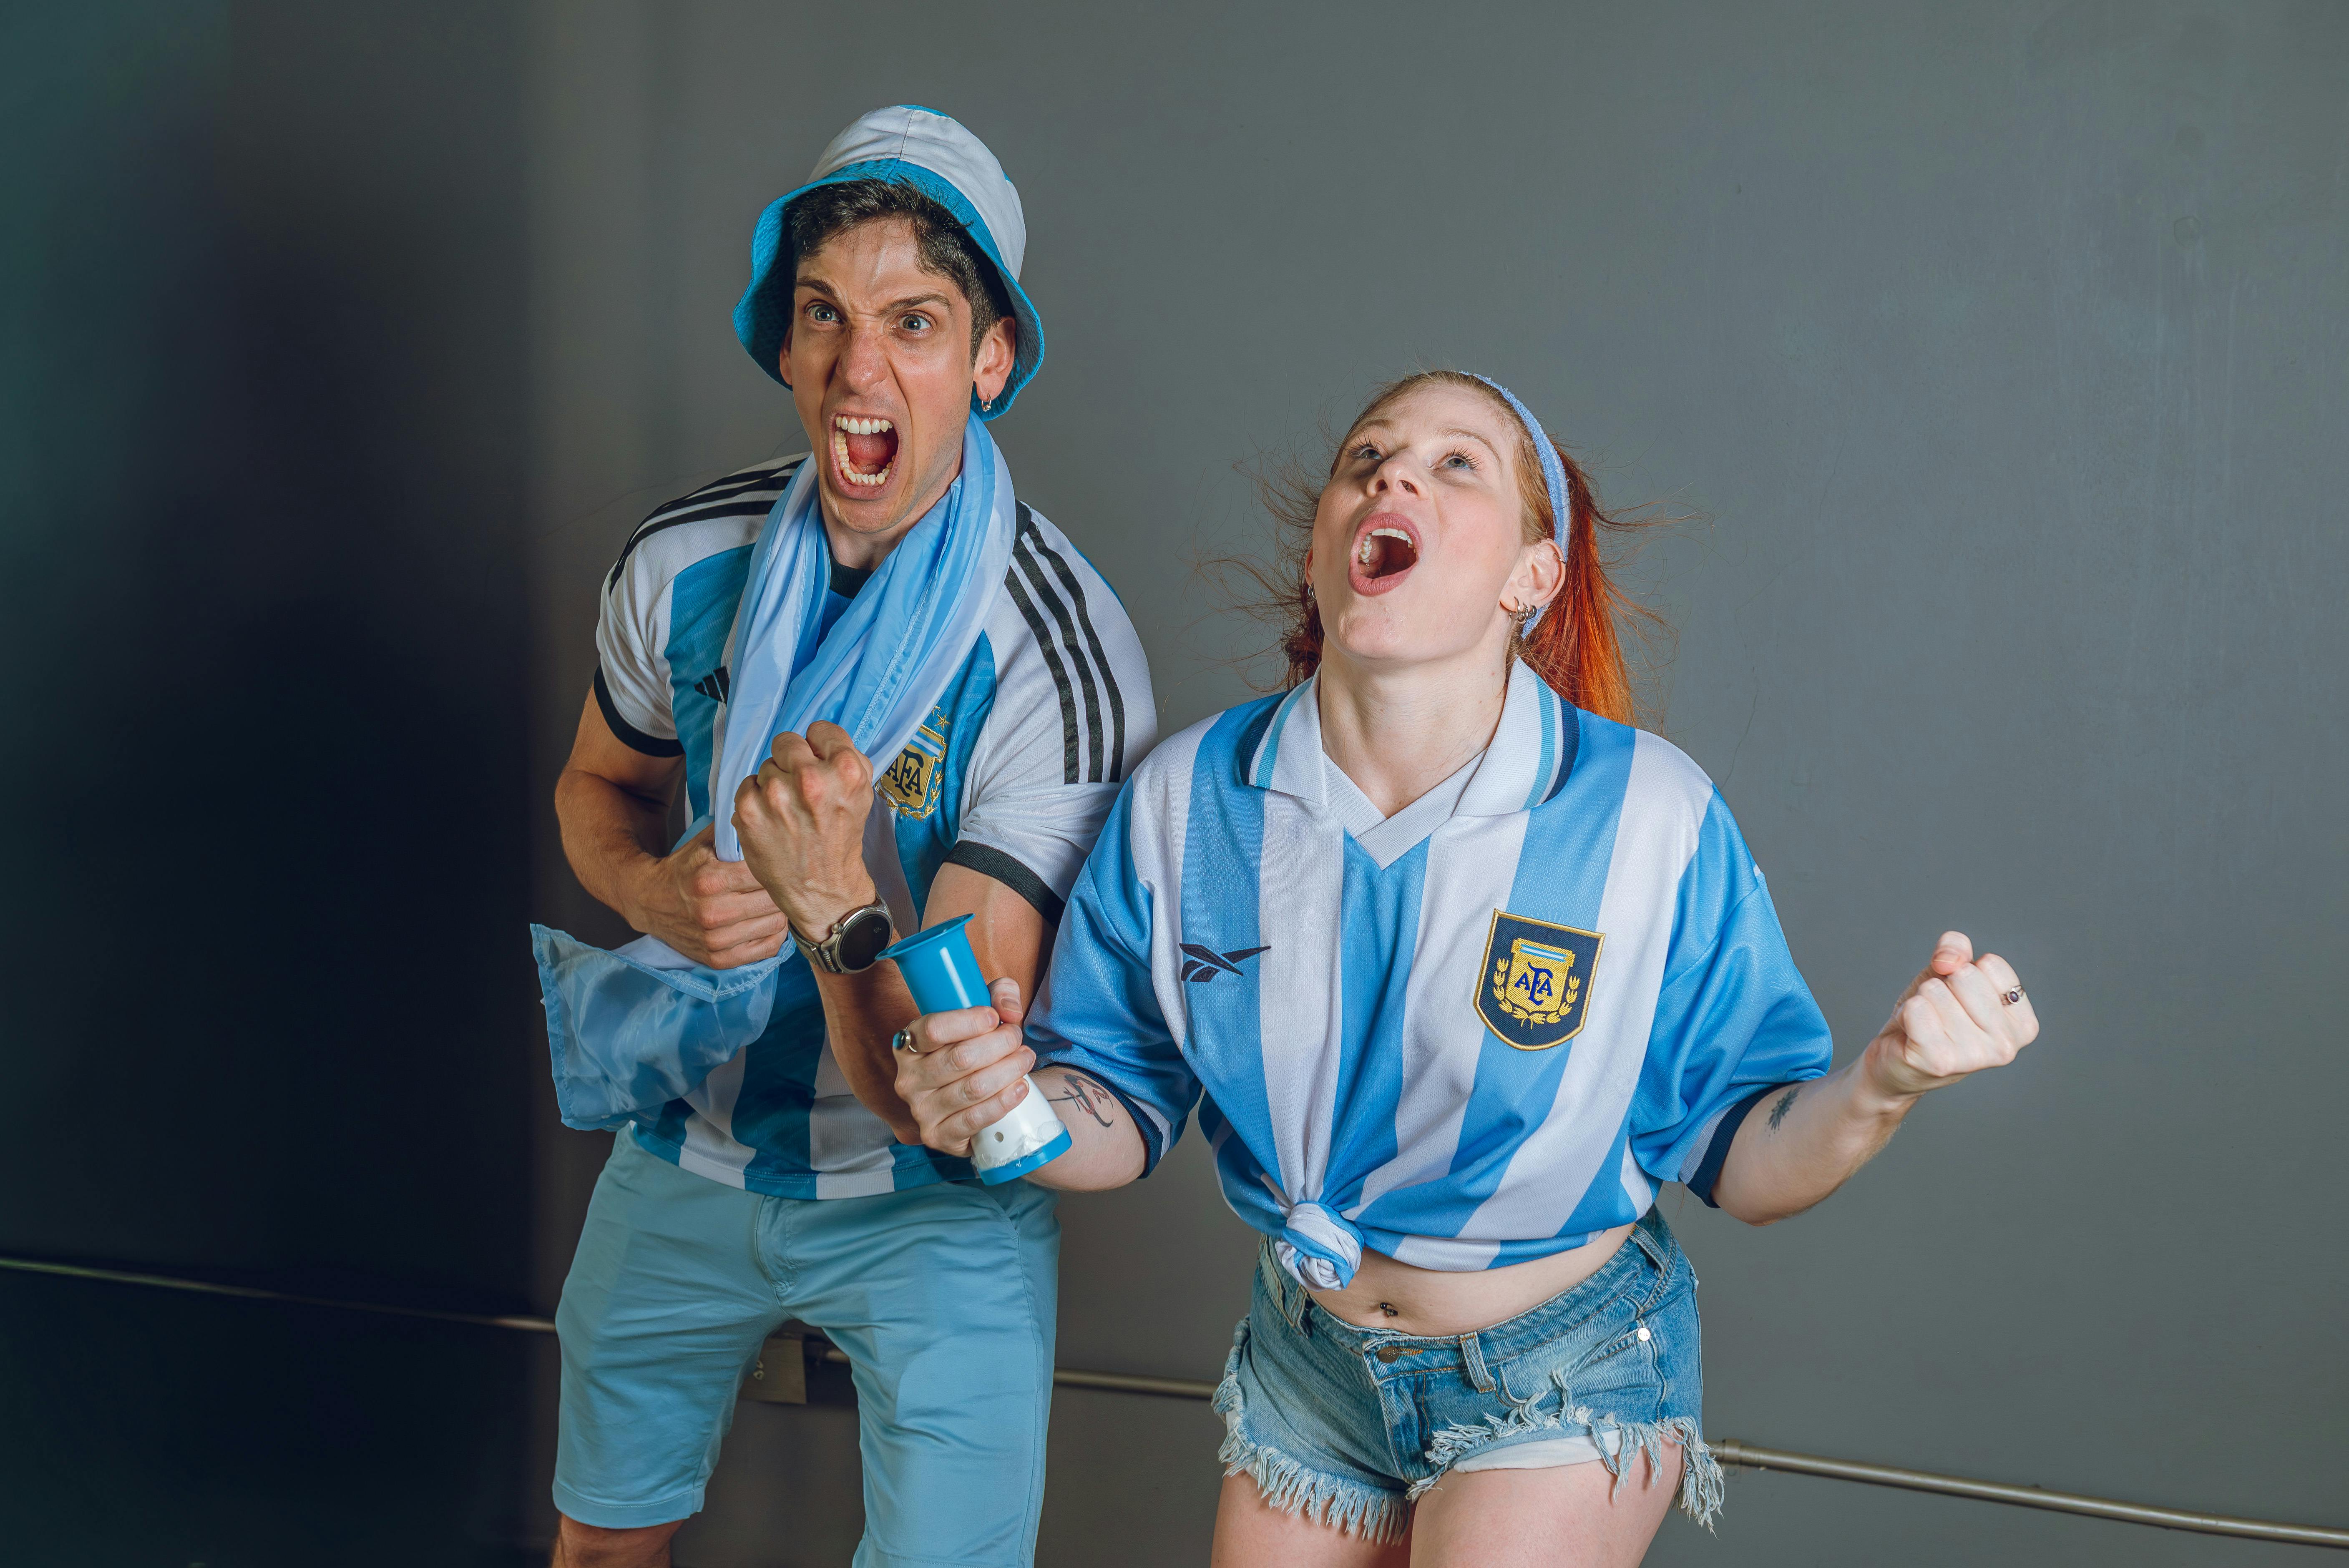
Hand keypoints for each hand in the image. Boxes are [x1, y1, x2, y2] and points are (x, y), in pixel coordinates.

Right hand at [626, 823, 787, 967]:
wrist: (648, 901)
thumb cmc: (682, 870)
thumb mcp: (702, 844)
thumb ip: (733, 833)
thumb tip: (766, 821)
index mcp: (710, 880)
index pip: (764, 875)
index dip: (776, 868)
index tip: (778, 866)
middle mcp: (713, 913)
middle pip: (773, 902)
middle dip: (779, 891)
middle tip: (779, 885)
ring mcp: (716, 940)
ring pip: (775, 925)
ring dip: (778, 913)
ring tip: (771, 902)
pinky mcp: (718, 959)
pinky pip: (767, 949)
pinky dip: (773, 935)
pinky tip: (765, 922)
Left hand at [731, 720, 877, 937]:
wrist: (821, 887)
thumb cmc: (841, 837)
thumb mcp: (863, 794)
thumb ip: (846, 758)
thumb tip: (819, 738)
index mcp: (845, 771)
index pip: (820, 729)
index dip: (820, 748)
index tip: (820, 766)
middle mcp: (810, 779)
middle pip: (788, 742)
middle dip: (793, 762)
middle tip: (802, 791)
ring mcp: (775, 795)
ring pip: (766, 765)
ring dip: (775, 784)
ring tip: (788, 812)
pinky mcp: (748, 810)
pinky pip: (747, 784)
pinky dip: (756, 800)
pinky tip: (772, 820)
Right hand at [894, 978, 1036, 1156]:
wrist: (970, 1100)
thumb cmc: (974, 1049)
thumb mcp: (982, 1014)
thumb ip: (998, 995)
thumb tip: (1009, 1010)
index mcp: (908, 1045)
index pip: (933, 1029)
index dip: (969, 1021)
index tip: (994, 1017)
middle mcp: (908, 1079)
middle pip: (960, 1058)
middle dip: (999, 1044)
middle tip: (1017, 1038)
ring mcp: (921, 1110)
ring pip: (973, 1088)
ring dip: (1008, 1070)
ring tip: (1025, 1059)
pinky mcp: (938, 1136)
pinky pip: (975, 1119)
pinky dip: (1003, 1101)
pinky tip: (1020, 1087)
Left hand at [1860, 931, 2039, 1101]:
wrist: (1897, 1059)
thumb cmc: (1931, 1014)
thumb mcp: (1947, 972)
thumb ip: (1956, 948)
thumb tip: (1948, 961)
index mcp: (2023, 1024)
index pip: (1992, 964)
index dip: (1964, 972)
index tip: (1959, 998)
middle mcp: (2006, 1045)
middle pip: (1964, 976)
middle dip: (1941, 986)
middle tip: (1938, 1014)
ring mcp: (1974, 1057)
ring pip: (1935, 991)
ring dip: (1922, 1002)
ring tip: (1926, 1026)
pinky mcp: (1939, 1061)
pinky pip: (1916, 1008)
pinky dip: (1906, 1013)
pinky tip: (1912, 1034)